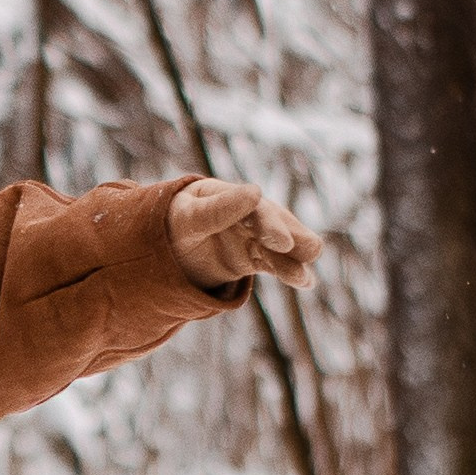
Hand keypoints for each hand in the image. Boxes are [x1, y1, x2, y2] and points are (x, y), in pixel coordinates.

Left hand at [167, 178, 323, 292]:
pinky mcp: (253, 257)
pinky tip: (307, 282)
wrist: (166, 244)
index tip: (282, 240)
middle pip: (274, 225)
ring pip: (278, 248)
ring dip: (293, 261)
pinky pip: (273, 264)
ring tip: (304, 279)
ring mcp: (252, 236)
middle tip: (310, 251)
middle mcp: (247, 214)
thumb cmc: (174, 224)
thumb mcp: (188, 217)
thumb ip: (216, 210)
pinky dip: (289, 272)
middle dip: (291, 238)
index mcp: (228, 195)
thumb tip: (256, 192)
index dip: (268, 223)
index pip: (253, 208)